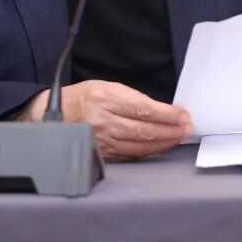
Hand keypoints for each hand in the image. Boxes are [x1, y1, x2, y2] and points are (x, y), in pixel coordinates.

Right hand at [17, 80, 193, 161]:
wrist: (54, 114)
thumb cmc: (84, 97)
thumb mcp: (107, 87)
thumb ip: (132, 98)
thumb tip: (162, 110)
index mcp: (105, 97)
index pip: (143, 109)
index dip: (167, 114)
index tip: (183, 115)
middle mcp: (103, 120)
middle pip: (143, 129)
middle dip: (170, 130)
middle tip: (187, 128)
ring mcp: (102, 140)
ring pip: (139, 144)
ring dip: (163, 142)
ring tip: (179, 137)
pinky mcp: (102, 153)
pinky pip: (130, 154)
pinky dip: (148, 151)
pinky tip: (159, 147)